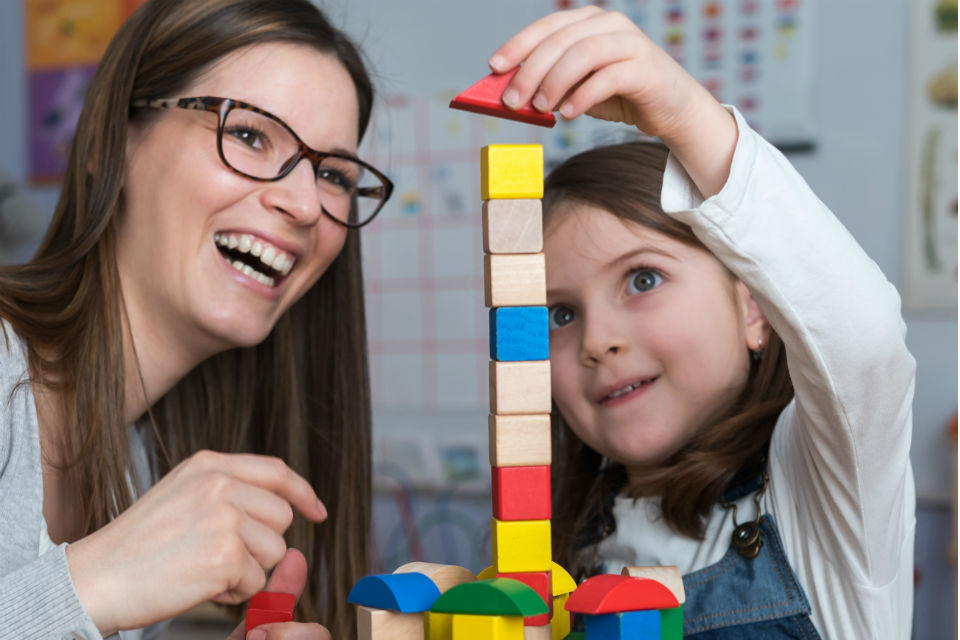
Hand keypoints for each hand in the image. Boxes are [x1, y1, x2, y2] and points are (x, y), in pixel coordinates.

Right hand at [65, 450, 326, 635]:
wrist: (95, 579)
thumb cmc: (136, 545)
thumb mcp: (182, 493)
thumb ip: (227, 489)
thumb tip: (282, 503)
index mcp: (208, 465)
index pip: (276, 471)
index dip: (302, 493)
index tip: (317, 513)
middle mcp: (219, 484)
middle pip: (281, 518)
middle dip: (262, 545)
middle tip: (220, 557)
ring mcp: (224, 518)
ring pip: (274, 552)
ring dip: (248, 571)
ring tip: (204, 569)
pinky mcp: (226, 555)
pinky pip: (257, 581)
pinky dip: (235, 593)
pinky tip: (200, 585)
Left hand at [490, 6, 737, 195]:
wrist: (669, 107)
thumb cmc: (617, 94)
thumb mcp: (576, 87)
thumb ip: (548, 85)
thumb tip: (511, 96)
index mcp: (588, 21)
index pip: (547, 27)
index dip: (518, 45)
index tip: (494, 67)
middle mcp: (609, 24)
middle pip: (560, 41)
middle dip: (530, 71)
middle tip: (511, 101)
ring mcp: (630, 43)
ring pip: (583, 54)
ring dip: (555, 82)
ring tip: (540, 108)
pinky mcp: (646, 67)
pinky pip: (608, 77)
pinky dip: (583, 96)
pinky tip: (569, 114)